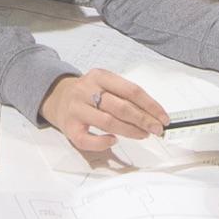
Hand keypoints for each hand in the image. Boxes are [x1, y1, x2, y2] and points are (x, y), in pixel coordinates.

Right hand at [38, 69, 166, 151]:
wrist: (56, 96)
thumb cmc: (87, 93)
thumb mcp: (104, 84)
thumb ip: (124, 95)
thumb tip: (153, 114)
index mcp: (99, 76)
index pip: (131, 90)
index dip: (151, 105)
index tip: (162, 117)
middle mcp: (86, 90)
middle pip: (121, 107)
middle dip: (144, 120)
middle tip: (156, 129)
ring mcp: (76, 109)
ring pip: (108, 122)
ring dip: (130, 131)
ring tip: (143, 134)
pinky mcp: (69, 127)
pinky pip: (87, 139)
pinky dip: (103, 142)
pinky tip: (114, 140)